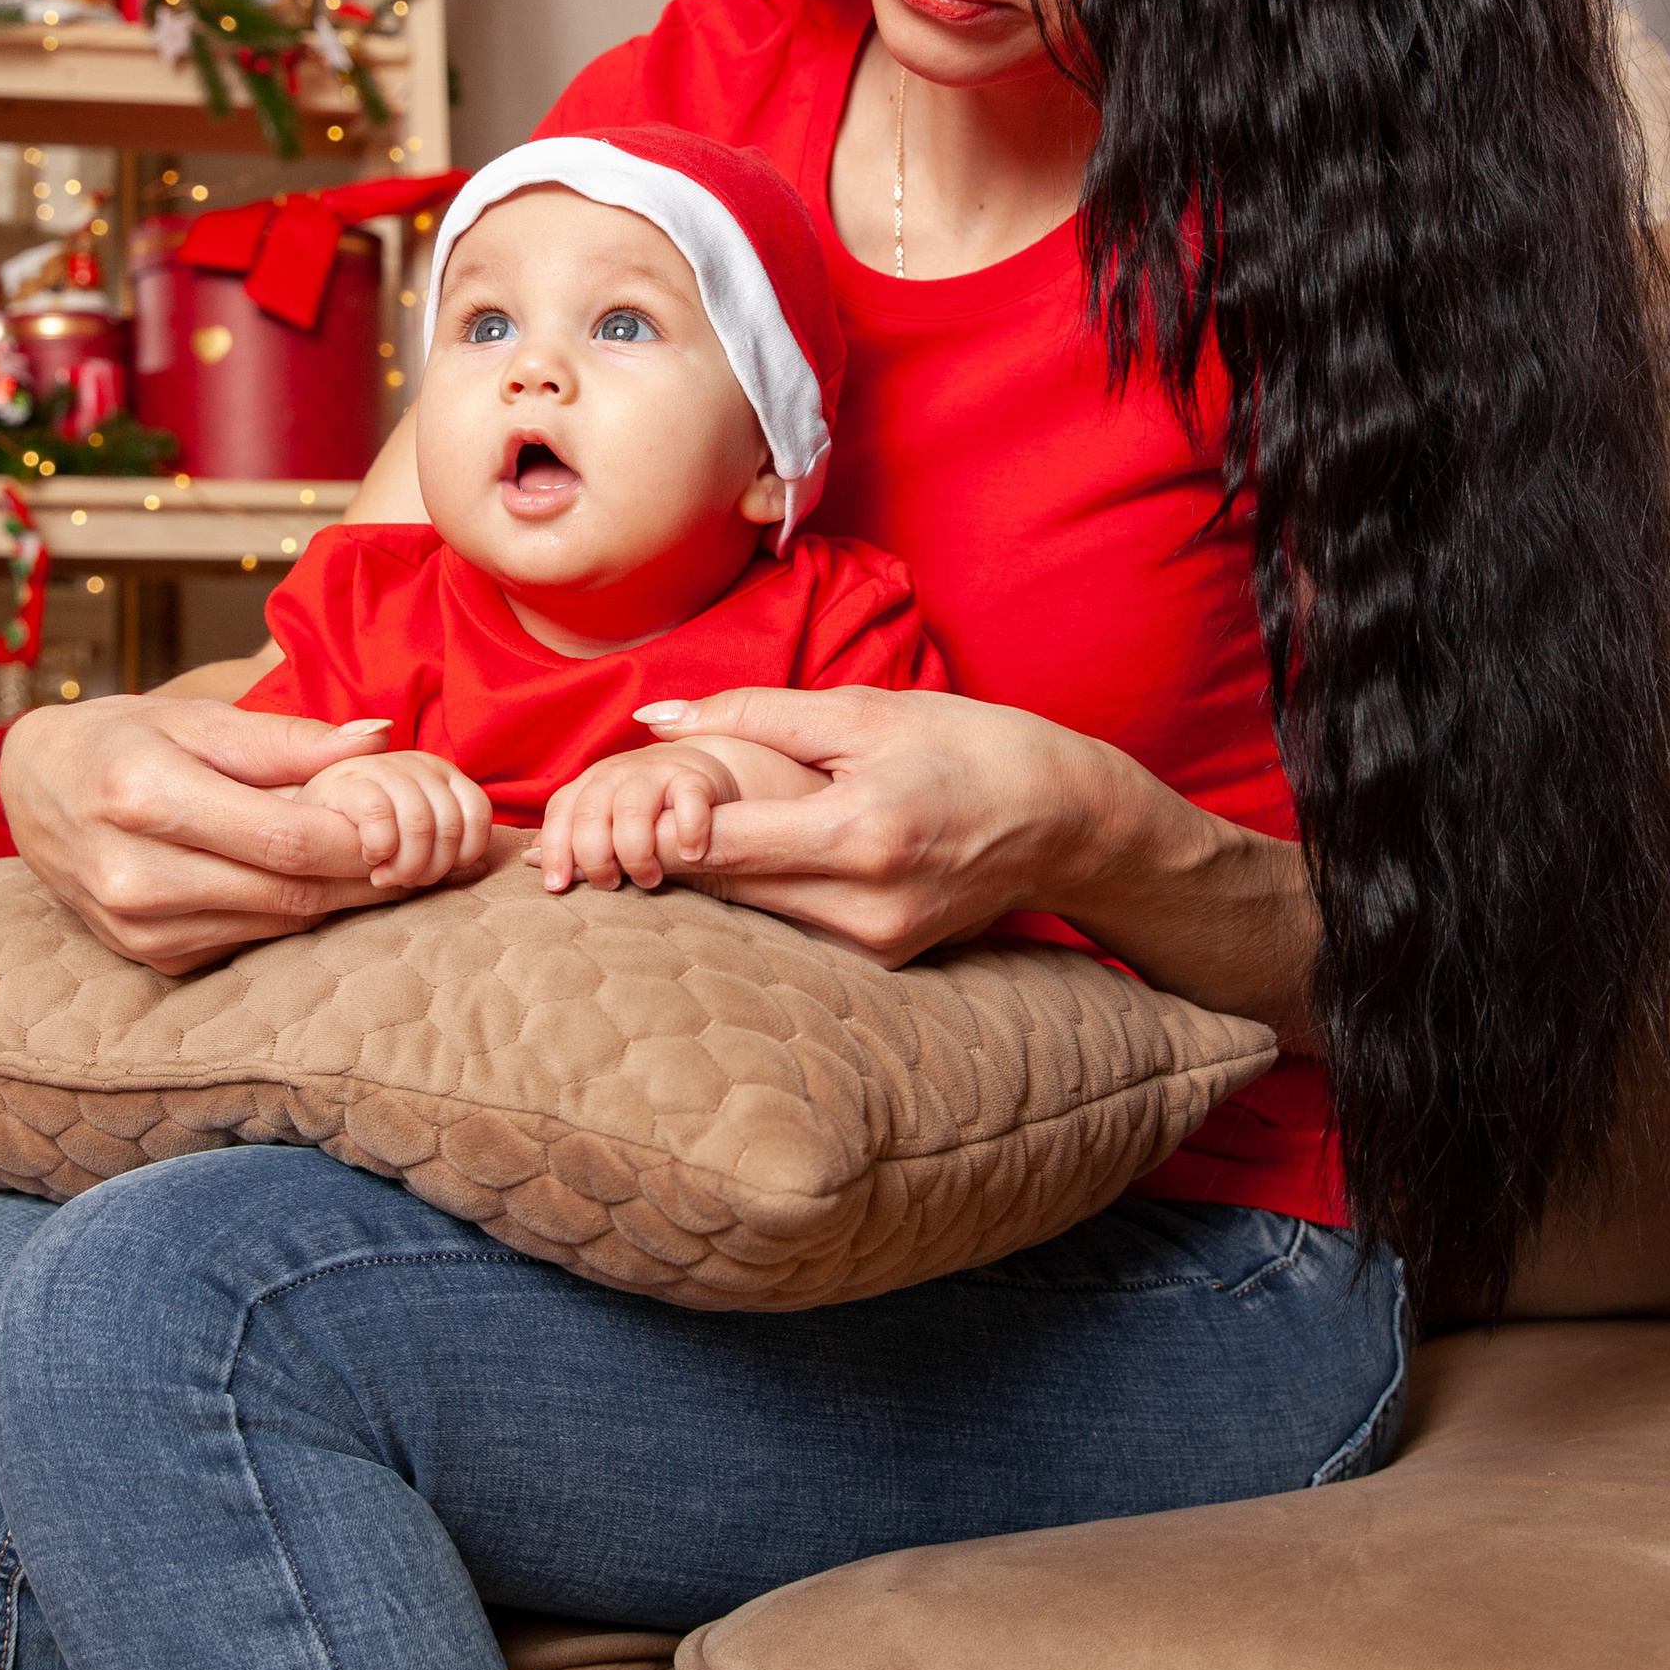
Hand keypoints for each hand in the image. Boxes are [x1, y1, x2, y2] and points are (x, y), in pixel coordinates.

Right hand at [1, 693, 420, 975]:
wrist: (36, 790)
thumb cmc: (122, 740)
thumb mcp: (196, 719)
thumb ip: (288, 737)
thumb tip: (377, 741)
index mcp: (143, 798)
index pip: (283, 839)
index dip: (360, 838)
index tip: (404, 822)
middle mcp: (132, 874)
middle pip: (287, 891)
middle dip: (363, 873)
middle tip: (413, 848)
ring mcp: (135, 926)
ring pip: (277, 925)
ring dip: (336, 899)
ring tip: (372, 860)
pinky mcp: (147, 956)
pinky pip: (248, 943)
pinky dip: (290, 915)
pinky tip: (310, 883)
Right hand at [298, 748, 493, 893]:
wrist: (299, 820)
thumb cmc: (361, 838)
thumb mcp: (411, 843)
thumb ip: (444, 851)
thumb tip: (480, 867)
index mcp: (438, 773)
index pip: (478, 813)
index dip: (462, 854)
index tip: (432, 874)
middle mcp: (416, 762)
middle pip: (451, 825)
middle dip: (430, 868)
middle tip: (403, 880)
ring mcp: (382, 767)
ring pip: (421, 824)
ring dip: (404, 865)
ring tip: (383, 875)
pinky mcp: (346, 780)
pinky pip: (381, 816)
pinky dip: (379, 847)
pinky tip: (367, 857)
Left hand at [538, 741, 741, 892]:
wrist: (698, 770)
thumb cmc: (644, 806)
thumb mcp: (604, 819)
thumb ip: (572, 838)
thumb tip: (529, 859)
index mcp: (589, 784)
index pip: (560, 812)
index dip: (554, 850)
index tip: (556, 886)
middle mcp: (616, 773)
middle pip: (591, 814)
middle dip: (595, 857)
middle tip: (610, 886)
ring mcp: (655, 771)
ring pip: (631, 810)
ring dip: (636, 853)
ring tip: (649, 879)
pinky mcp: (694, 776)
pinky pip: (688, 802)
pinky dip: (688, 832)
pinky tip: (690, 856)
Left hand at [641, 687, 1312, 1026]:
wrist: (1069, 819)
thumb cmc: (970, 746)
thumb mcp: (864, 711)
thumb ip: (751, 713)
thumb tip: (653, 718)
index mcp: (858, 835)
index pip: (716, 846)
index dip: (646, 831)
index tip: (600, 810)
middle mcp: (864, 907)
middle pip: (724, 887)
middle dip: (664, 853)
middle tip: (609, 823)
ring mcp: (876, 943)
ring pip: (753, 910)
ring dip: (712, 872)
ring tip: (670, 832)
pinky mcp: (883, 958)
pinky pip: (793, 921)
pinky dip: (764, 888)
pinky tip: (750, 856)